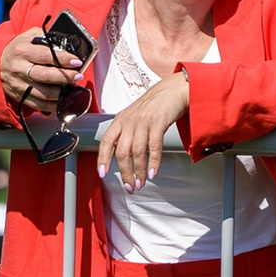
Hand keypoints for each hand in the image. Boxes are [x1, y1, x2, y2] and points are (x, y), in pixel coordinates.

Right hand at [0, 27, 85, 114]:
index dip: (63, 59)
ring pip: (43, 94)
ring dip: (61, 93)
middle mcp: (19, 68)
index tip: (76, 61)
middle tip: (77, 76)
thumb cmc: (16, 50)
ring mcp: (19, 85)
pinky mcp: (20, 97)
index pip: (46, 55)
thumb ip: (45, 37)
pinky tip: (62, 101)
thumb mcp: (27, 37)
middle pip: (46, 76)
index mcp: (22, 51)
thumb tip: (64, 43)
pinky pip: (39, 105)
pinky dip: (53, 106)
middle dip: (65, 77)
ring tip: (72, 89)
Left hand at [97, 72, 189, 188]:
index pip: (106, 142)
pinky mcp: (159, 122)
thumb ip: (125, 133)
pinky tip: (153, 172)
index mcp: (120, 120)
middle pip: (122, 152)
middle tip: (130, 186)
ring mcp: (144, 121)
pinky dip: (153, 162)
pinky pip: (154, 147)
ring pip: (138, 152)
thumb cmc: (154, 105)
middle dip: (125, 173)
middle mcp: (129, 121)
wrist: (172, 90)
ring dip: (139, 171)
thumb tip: (120, 156)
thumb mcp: (134, 116)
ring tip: (141, 182)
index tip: (102, 174)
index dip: (103, 159)